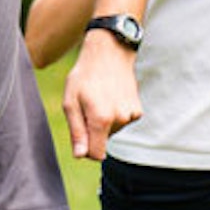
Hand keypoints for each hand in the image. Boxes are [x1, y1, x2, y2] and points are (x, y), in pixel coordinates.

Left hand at [62, 31, 141, 159]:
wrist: (109, 53)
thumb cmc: (85, 76)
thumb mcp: (71, 101)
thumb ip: (77, 131)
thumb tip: (80, 156)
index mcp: (101, 118)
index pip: (96, 154)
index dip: (86, 150)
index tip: (81, 137)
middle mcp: (119, 119)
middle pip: (103, 141)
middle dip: (93, 130)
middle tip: (88, 106)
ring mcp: (131, 115)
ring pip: (112, 131)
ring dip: (104, 121)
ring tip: (100, 98)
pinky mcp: (138, 111)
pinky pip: (122, 122)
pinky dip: (115, 115)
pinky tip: (111, 97)